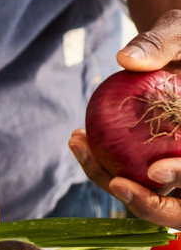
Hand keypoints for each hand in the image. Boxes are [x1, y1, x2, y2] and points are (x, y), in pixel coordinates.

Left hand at [68, 9, 180, 227]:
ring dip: (113, 182)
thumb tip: (126, 60)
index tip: (153, 173)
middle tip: (113, 182)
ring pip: (155, 198)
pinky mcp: (158, 166)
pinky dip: (105, 165)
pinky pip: (132, 176)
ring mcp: (180, 169)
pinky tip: (79, 138)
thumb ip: (160, 44)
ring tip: (79, 144)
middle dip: (150, 205)